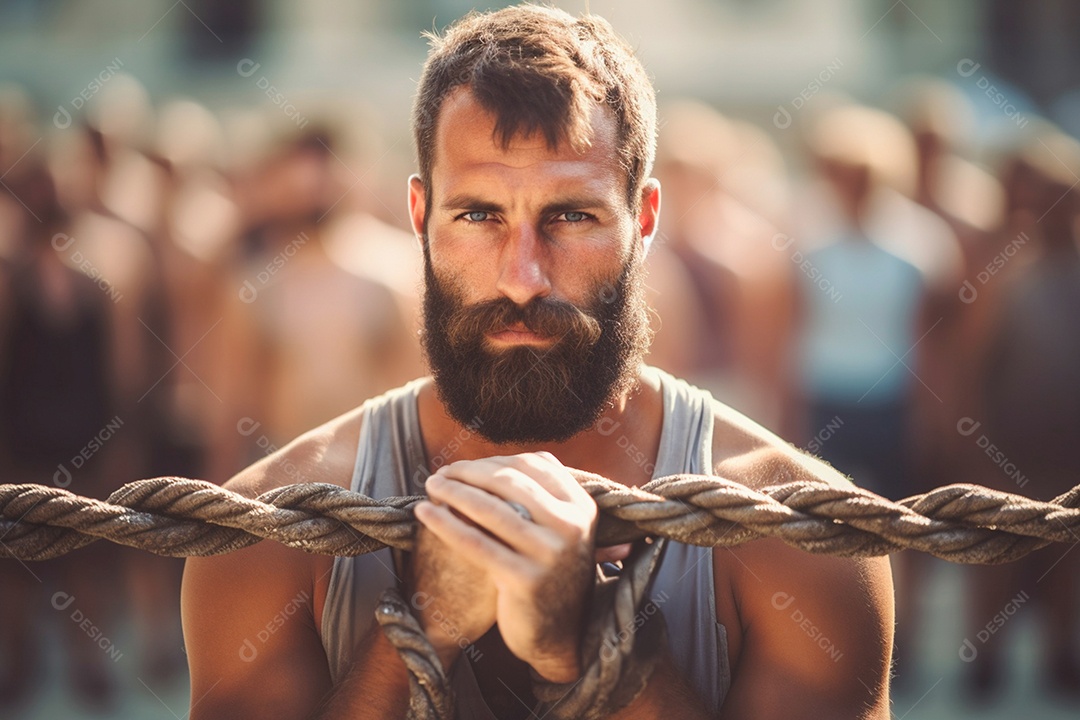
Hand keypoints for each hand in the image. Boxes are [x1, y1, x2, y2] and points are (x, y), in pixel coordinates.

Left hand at [415, 452, 597, 682]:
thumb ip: (538, 495)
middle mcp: (571, 526)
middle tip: (441, 472)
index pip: (534, 464)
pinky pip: (476, 543)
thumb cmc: (547, 572)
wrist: (559, 634)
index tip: (464, 465)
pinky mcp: (526, 580)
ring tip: (430, 485)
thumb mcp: (558, 530)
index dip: (493, 460)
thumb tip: (491, 460)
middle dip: (469, 472)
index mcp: (581, 506)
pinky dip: (446, 523)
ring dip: (453, 491)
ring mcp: (551, 554)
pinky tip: (424, 513)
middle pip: (510, 482)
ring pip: (491, 509)